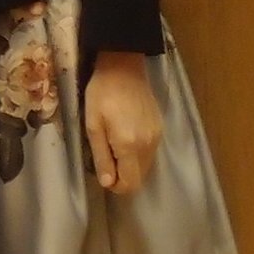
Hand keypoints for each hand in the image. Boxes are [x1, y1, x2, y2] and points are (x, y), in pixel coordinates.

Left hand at [84, 50, 161, 195]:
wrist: (124, 67)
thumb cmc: (102, 94)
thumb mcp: (93, 125)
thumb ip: (102, 156)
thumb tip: (108, 183)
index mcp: (129, 145)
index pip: (130, 182)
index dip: (116, 186)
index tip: (104, 174)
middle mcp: (148, 145)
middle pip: (140, 177)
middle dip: (123, 176)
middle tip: (106, 159)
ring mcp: (157, 137)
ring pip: (146, 166)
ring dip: (131, 165)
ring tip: (114, 146)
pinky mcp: (161, 128)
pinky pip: (150, 152)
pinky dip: (138, 154)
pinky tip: (126, 137)